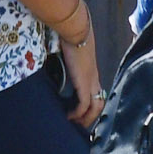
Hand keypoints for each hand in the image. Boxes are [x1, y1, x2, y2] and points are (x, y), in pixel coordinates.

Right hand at [58, 3, 103, 128]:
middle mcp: (94, 78)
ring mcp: (91, 80)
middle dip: (90, 118)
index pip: (96, 94)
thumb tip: (52, 61)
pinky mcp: (84, 81)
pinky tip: (69, 116)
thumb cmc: (69, 35)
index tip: (80, 114)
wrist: (75, 27)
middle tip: (78, 126)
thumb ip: (64, 59)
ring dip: (86, 118)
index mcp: (91, 71)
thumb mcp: (67, 50)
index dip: (90, 106)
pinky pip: (84, 103)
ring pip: (96, 107)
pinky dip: (78, 113)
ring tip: (74, 125)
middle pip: (100, 104)